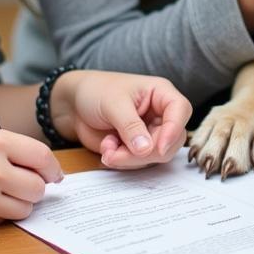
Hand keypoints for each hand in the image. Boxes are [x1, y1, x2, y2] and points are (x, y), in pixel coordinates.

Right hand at [0, 122, 61, 231]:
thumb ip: (11, 145)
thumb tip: (45, 166)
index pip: (42, 158)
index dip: (52, 168)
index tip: (54, 174)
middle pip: (38, 188)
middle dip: (38, 187)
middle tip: (29, 185)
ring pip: (24, 209)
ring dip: (21, 203)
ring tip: (6, 192)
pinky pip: (1, 220)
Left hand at [50, 70, 191, 168]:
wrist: (73, 105)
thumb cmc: (96, 91)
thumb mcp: (113, 104)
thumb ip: (131, 127)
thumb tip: (147, 149)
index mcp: (160, 93)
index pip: (181, 110)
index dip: (174, 130)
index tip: (158, 148)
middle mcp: (160, 113)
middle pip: (171, 139)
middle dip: (145, 152)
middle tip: (116, 153)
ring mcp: (150, 132)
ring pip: (156, 155)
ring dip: (130, 158)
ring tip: (107, 149)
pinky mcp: (137, 147)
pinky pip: (140, 162)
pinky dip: (122, 161)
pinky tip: (107, 149)